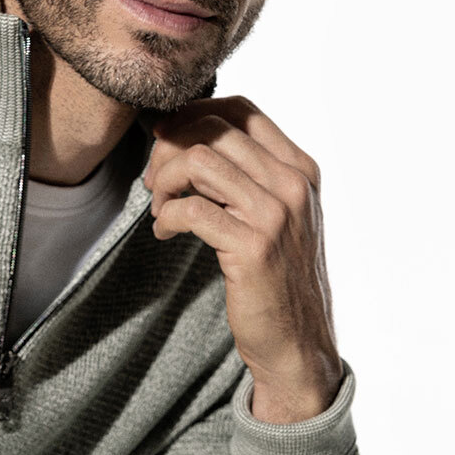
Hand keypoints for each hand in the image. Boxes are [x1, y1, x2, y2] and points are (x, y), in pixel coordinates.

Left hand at [143, 96, 342, 422]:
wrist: (298, 344)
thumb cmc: (278, 279)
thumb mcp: (279, 216)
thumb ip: (250, 176)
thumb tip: (190, 137)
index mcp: (301, 169)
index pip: (241, 110)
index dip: (193, 114)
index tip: (165, 136)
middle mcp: (293, 184)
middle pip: (213, 129)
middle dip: (168, 148)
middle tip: (152, 179)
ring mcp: (276, 214)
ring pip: (198, 160)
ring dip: (163, 180)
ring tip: (158, 207)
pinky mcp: (253, 247)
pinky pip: (190, 210)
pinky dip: (166, 217)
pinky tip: (164, 233)